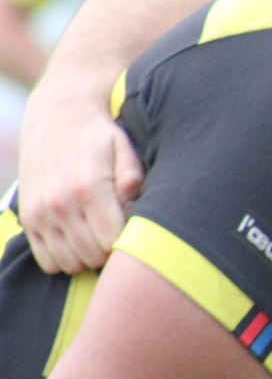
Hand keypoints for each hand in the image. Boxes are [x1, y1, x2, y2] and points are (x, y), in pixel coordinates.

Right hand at [17, 81, 142, 272]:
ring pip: (70, 264)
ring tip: (100, 237)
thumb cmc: (99, 134)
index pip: (114, 241)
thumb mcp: (124, 147)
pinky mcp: (28, 218)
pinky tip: (79, 241)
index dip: (130, 241)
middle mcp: (60, 204)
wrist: (57, 114)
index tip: (135, 228)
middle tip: (120, 233)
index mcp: (89, 188)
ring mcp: (40, 214)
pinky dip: (65, 259)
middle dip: (112, 251)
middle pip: (93, 257)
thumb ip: (133, 177)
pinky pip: (46, 260)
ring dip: (89, 258)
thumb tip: (135, 206)